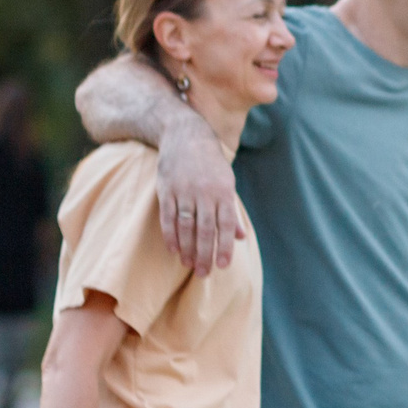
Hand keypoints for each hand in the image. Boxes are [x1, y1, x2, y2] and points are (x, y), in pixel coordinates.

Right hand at [154, 127, 246, 275]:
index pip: (225, 225)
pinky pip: (168, 217)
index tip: (222, 265)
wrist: (185, 135)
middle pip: (205, 229)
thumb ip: (231, 211)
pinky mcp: (166, 189)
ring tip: (188, 264)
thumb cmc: (210, 164)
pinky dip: (170, 235)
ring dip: (187, 248)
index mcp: (223, 191)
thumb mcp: (227, 182)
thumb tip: (240, 237)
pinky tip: (173, 249)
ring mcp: (184, 191)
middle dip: (204, 253)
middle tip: (203, 273)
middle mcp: (204, 192)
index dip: (224, 247)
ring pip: (186, 226)